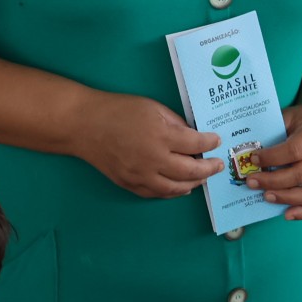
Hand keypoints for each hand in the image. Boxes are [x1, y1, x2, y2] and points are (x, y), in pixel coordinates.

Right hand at [71, 92, 221, 198]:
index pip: (195, 144)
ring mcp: (140, 175)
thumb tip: (193, 137)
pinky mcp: (129, 184)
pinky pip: (156, 194)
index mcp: (161, 135)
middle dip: (208, 168)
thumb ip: (176, 123)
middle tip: (217, 165)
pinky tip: (182, 188)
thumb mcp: (153, 107)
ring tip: (203, 177)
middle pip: (190, 171)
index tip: (217, 141)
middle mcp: (153, 159)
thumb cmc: (119, 110)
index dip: (210, 143)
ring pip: (175, 188)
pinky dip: (172, 192)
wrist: (84, 125)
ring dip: (194, 184)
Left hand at [247, 106, 301, 220]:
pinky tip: (286, 214)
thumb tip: (248, 152)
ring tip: (266, 197)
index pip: (295, 150)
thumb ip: (272, 133)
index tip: (253, 159)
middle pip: (301, 174)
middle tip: (252, 182)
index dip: (273, 157)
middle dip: (274, 181)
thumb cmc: (300, 122)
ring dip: (286, 198)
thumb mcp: (287, 117)